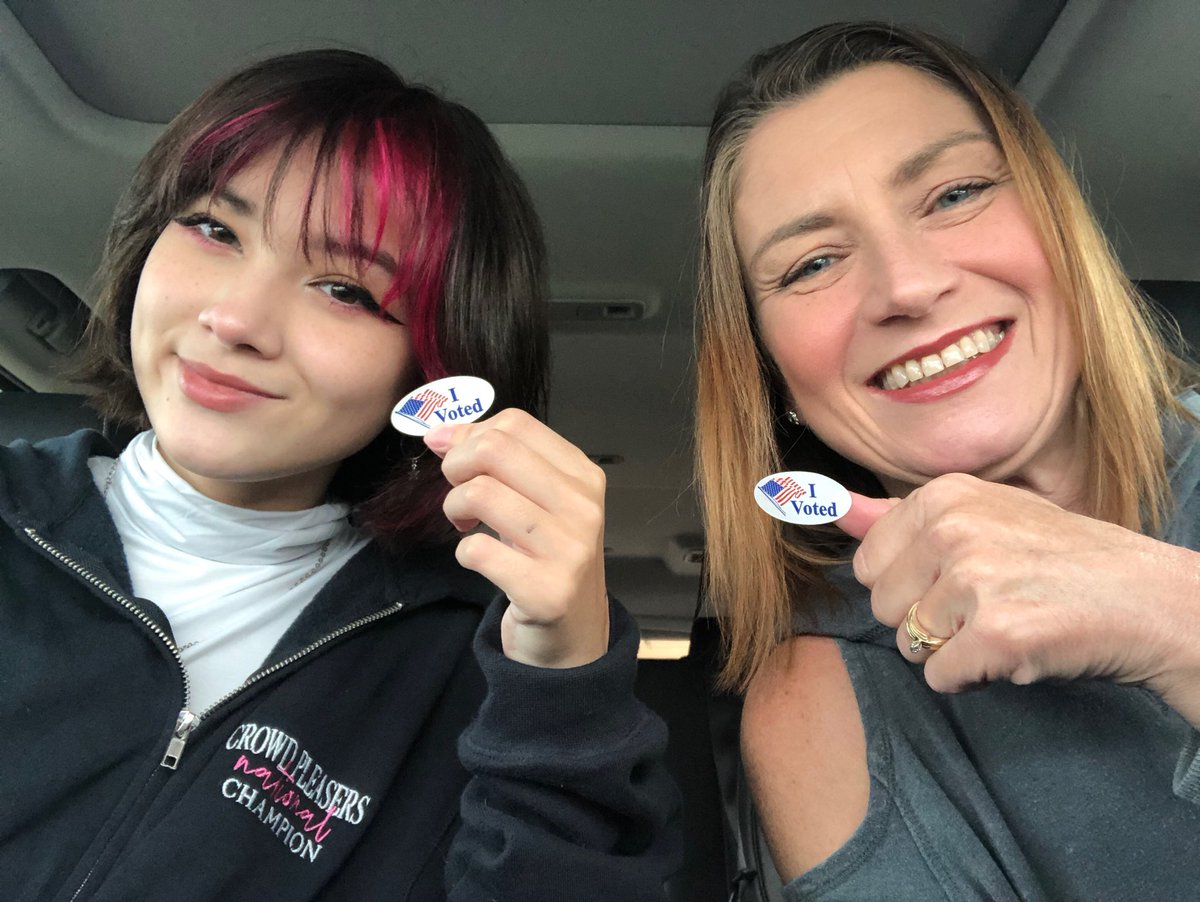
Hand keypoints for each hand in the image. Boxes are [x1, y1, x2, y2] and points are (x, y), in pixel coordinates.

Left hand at [424, 409, 609, 668]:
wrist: (573, 636)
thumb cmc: (548, 560)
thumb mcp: (536, 502)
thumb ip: (496, 462)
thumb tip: (440, 434)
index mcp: (583, 476)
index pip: (516, 424)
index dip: (471, 433)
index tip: (457, 459)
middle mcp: (583, 508)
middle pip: (495, 450)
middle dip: (456, 466)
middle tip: (459, 493)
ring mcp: (568, 551)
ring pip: (480, 494)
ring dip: (455, 508)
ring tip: (465, 525)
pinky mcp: (545, 592)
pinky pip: (476, 550)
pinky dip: (464, 552)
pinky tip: (479, 559)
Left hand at [836, 474, 1199, 723]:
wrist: (1148, 600)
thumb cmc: (1060, 558)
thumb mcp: (982, 514)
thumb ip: (897, 517)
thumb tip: (830, 507)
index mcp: (943, 497)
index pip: (867, 563)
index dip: (906, 585)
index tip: (953, 580)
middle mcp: (953, 531)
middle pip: (882, 607)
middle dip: (923, 621)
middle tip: (982, 607)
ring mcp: (973, 581)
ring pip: (910, 645)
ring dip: (951, 651)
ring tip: (1003, 625)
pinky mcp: (996, 634)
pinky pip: (941, 677)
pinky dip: (974, 677)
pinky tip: (1014, 652)